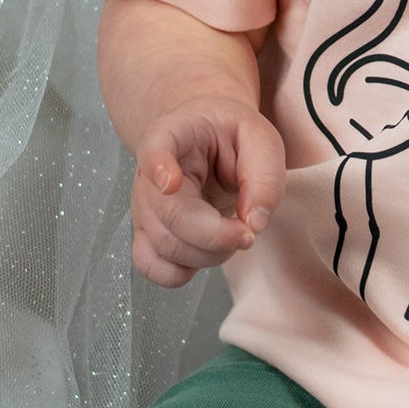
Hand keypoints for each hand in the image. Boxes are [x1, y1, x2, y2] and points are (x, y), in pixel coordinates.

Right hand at [130, 101, 286, 288]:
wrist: (207, 139)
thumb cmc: (230, 137)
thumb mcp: (260, 138)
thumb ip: (264, 175)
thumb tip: (253, 223)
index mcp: (172, 135)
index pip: (155, 147)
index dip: (158, 167)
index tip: (170, 183)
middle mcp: (148, 174)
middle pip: (170, 216)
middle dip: (217, 235)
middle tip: (249, 230)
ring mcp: (144, 209)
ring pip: (167, 247)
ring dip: (210, 254)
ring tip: (234, 233)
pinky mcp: (147, 236)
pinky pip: (153, 267)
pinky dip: (184, 272)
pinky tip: (208, 253)